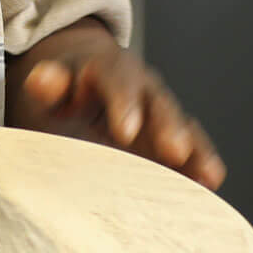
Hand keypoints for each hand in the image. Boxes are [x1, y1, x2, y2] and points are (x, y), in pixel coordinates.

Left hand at [7, 21, 225, 188]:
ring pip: (182, 127)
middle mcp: (143, 89)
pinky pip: (192, 149)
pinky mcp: (171, 139)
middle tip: (174, 151)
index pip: (117, 79)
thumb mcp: (48, 87)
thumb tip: (42, 79)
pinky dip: (201, 164)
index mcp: (110, 69)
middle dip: (168, 126)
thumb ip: (47, 85)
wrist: (81, 84)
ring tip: (206, 174)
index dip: (124, 102)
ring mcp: (161, 114)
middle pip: (159, 103)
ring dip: (195, 149)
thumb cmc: (63, 93)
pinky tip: (210, 183)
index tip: (126, 131)